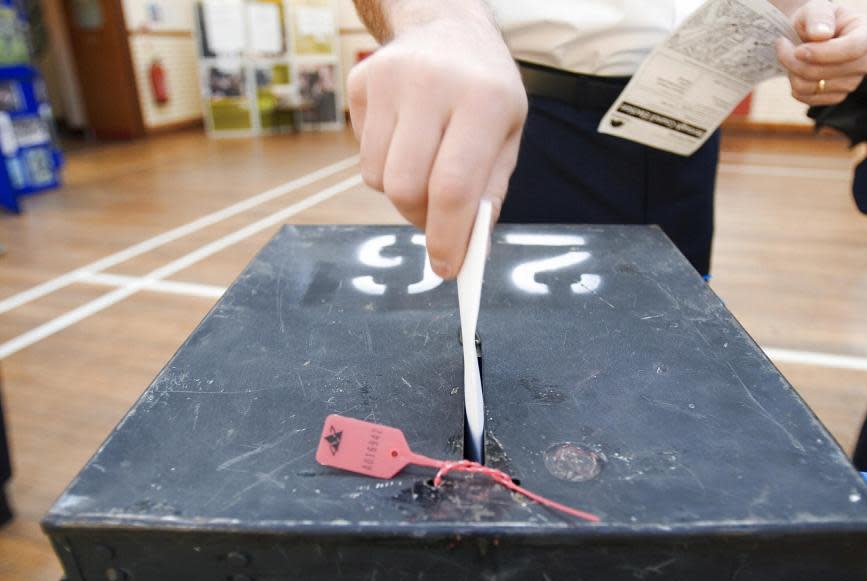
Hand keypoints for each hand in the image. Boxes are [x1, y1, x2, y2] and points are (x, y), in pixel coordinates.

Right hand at [347, 9, 526, 278]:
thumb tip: (468, 252)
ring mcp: (389, 80)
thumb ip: (488, 195)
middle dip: (419, 219)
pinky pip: (363, 154)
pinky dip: (385, 163)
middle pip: (405, 187)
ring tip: (425, 167)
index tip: (447, 268)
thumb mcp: (507, 137)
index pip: (453, 186)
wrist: (448, 27)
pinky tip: (407, 135)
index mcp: (483, 100)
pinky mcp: (360, 82)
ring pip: (378, 178)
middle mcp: (432, 84)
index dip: (447, 236)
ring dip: (401, 192)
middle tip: (437, 219)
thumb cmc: (485, 92)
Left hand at [775, 0, 866, 104]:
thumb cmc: (815, 19)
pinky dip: (794, 85)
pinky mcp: (836, 96)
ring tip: (788, 55)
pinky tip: (794, 70)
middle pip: (829, 71)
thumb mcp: (816, 9)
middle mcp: (865, 61)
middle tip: (781, 44)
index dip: (822, 53)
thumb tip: (821, 34)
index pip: (853, 49)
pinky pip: (808, 98)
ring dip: (792, 72)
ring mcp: (853, 82)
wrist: (807, 35)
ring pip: (814, 87)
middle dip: (797, 61)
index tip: (798, 50)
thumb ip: (819, 16)